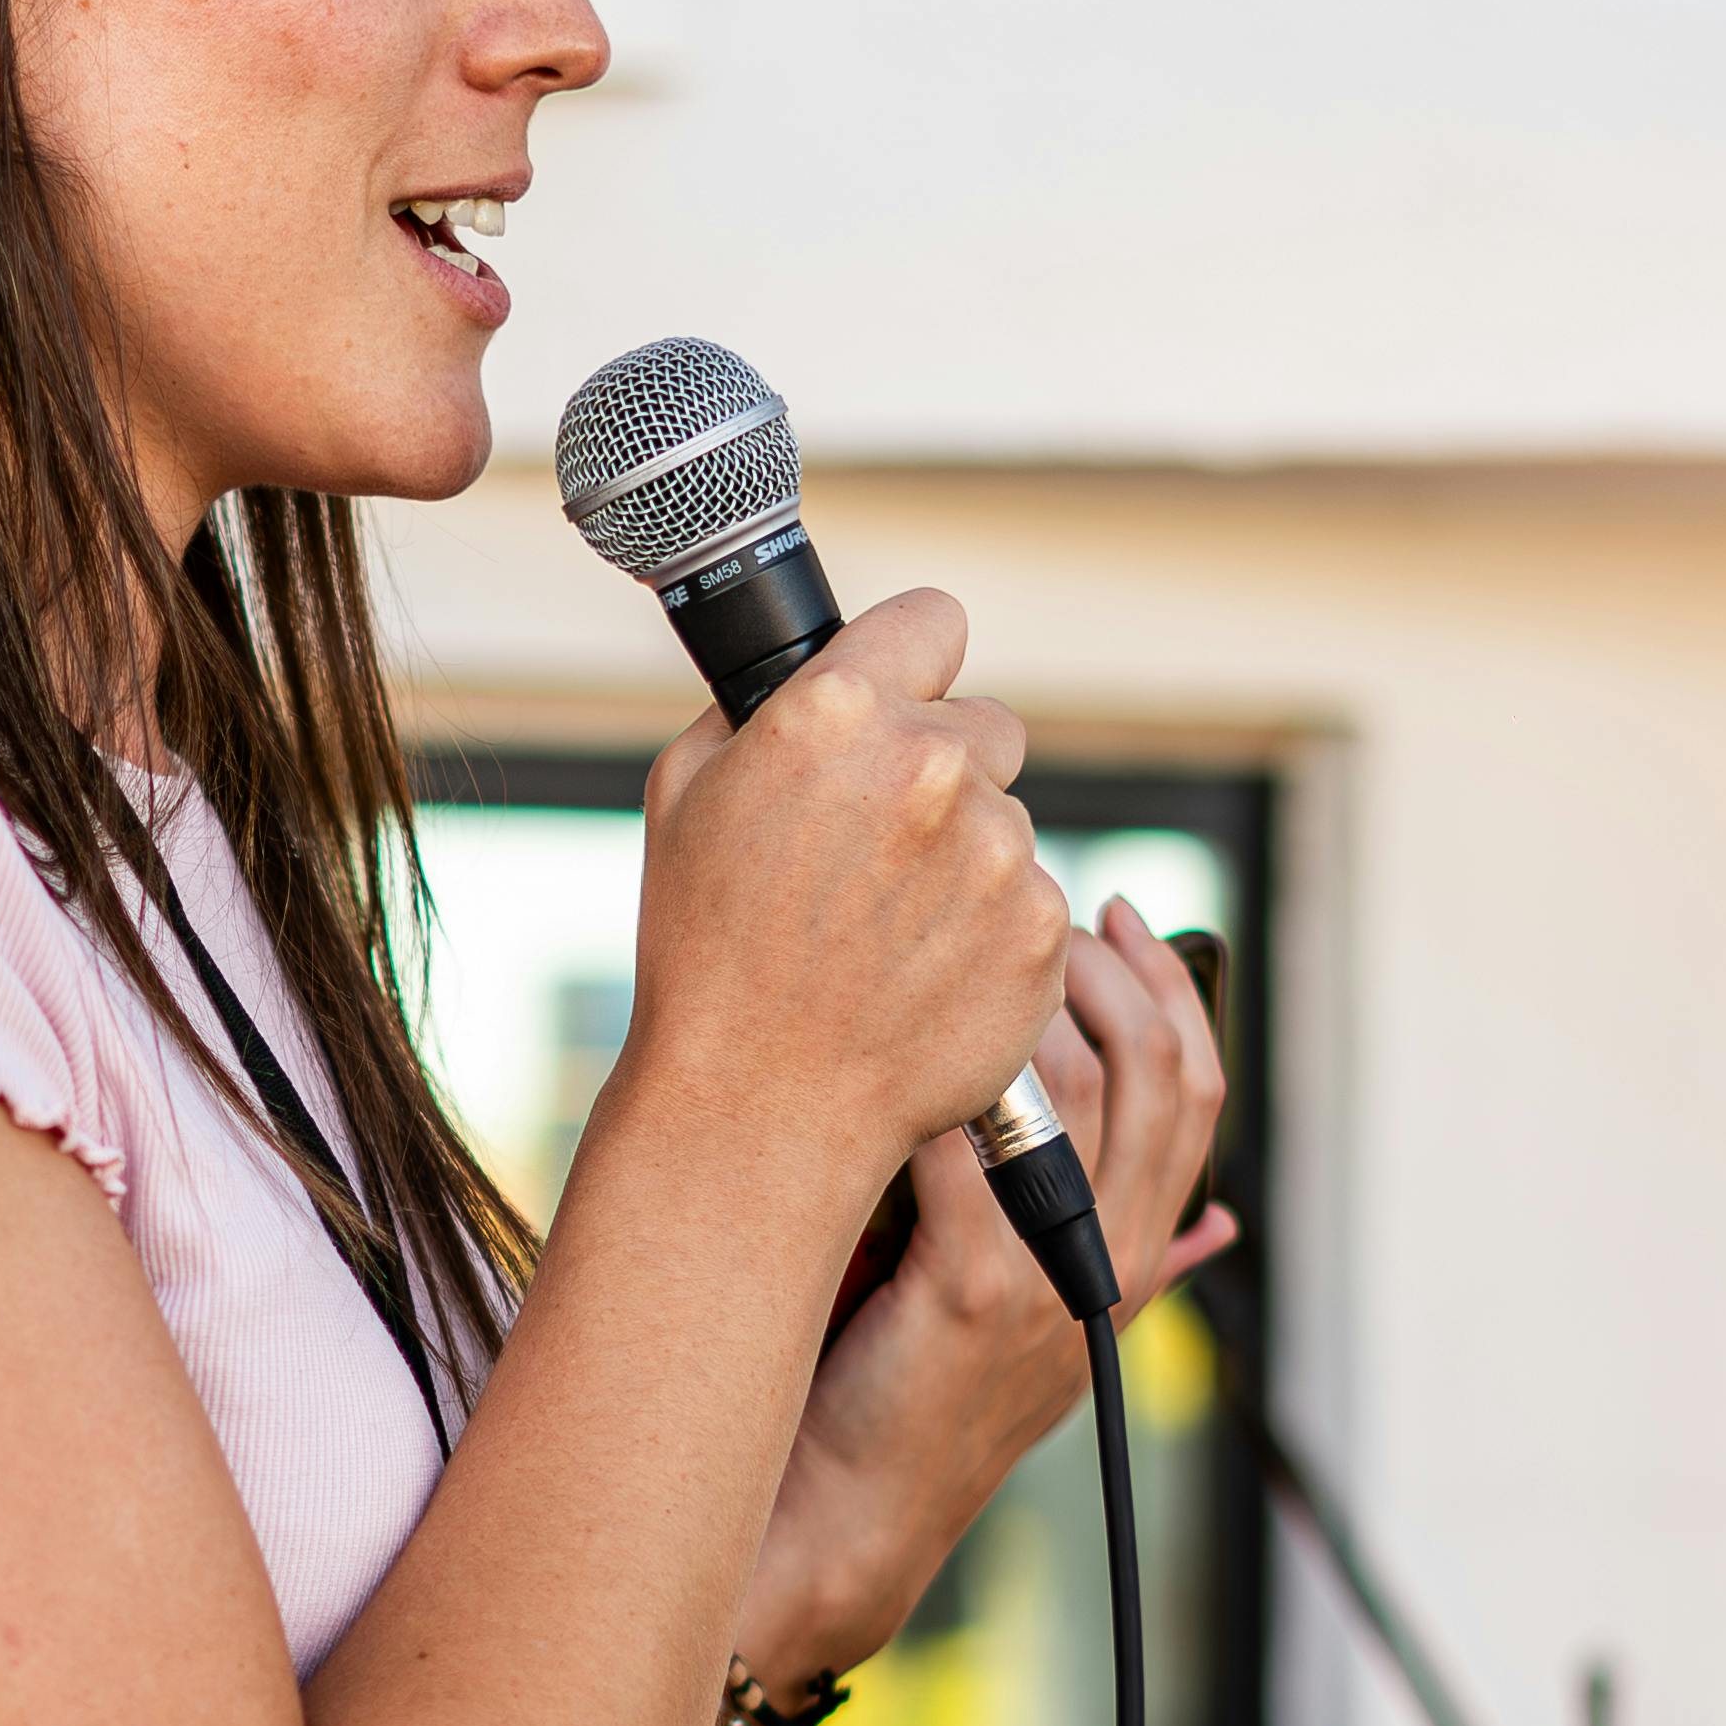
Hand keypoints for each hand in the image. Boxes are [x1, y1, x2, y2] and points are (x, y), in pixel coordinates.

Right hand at [618, 590, 1071, 1216]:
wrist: (759, 1105)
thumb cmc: (707, 954)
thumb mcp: (684, 794)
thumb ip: (766, 710)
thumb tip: (819, 670)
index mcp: (839, 710)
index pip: (933, 620)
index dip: (911, 665)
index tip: (901, 702)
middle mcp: (932, 766)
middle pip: (986, 725)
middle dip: (945, 772)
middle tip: (876, 853)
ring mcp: (998, 851)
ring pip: (1008, 820)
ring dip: (965, 863)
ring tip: (885, 934)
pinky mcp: (1040, 930)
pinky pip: (1032, 901)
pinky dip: (991, 934)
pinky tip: (922, 975)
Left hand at [733, 895, 1232, 1693]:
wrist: (839, 1519)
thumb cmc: (902, 1405)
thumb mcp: (1028, 1325)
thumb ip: (1116, 1266)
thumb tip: (1217, 1227)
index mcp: (1132, 1264)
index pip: (1197, 1095)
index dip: (1171, 993)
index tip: (1115, 920)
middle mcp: (1110, 1268)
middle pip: (1164, 1075)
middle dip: (1111, 971)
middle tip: (1040, 911)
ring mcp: (1053, 1281)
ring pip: (1093, 1093)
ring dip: (1035, 1004)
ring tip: (973, 957)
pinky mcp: (977, 1292)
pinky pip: (980, 1147)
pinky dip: (948, 1080)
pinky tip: (898, 1030)